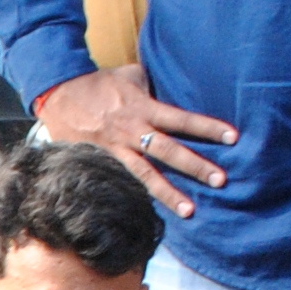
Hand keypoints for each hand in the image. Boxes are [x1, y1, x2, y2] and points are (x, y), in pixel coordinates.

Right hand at [32, 62, 233, 218]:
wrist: (58, 94)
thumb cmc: (98, 82)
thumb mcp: (130, 75)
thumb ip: (154, 84)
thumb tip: (175, 84)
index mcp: (143, 107)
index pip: (182, 119)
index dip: (207, 127)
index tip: (232, 138)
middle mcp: (133, 131)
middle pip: (169, 151)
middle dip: (196, 166)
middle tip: (221, 180)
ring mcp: (116, 150)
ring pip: (147, 175)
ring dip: (170, 193)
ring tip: (191, 211)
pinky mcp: (102, 163)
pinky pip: (124, 182)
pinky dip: (139, 198)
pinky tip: (154, 214)